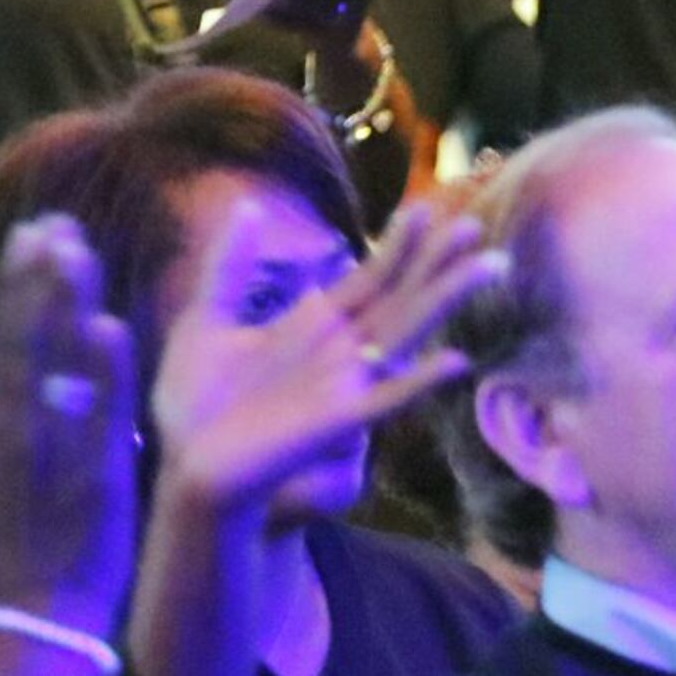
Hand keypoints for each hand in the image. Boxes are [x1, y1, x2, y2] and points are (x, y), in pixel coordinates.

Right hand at [0, 216, 138, 634]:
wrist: (47, 601)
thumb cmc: (19, 531)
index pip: (1, 339)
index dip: (16, 284)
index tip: (31, 232)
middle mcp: (18, 429)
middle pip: (25, 341)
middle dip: (38, 280)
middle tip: (55, 221)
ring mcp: (55, 449)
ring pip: (57, 366)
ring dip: (65, 306)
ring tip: (76, 249)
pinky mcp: (98, 471)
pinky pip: (99, 413)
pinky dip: (101, 372)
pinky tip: (108, 324)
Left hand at [151, 197, 505, 518]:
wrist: (188, 469)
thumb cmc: (194, 405)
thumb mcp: (205, 320)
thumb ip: (231, 266)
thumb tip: (247, 206)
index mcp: (315, 323)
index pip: (371, 275)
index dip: (399, 243)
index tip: (425, 206)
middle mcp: (341, 349)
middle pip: (401, 295)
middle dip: (436, 260)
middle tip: (472, 223)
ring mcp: (344, 384)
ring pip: (406, 332)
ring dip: (445, 300)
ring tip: (486, 267)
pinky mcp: (336, 423)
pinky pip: (387, 400)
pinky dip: (420, 381)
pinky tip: (455, 360)